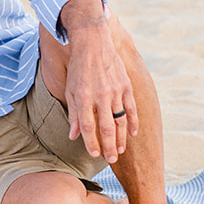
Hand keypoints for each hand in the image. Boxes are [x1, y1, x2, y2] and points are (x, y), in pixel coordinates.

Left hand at [59, 2, 137, 162]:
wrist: (93, 43)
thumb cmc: (79, 68)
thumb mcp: (70, 89)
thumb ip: (74, 113)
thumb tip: (74, 136)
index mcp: (84, 96)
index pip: (88, 126)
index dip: (91, 142)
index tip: (94, 154)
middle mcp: (100, 95)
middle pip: (106, 128)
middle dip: (109, 147)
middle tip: (111, 160)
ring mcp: (115, 90)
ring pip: (120, 121)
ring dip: (121, 138)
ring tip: (120, 151)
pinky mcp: (125, 85)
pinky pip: (131, 108)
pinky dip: (133, 122)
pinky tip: (132, 134)